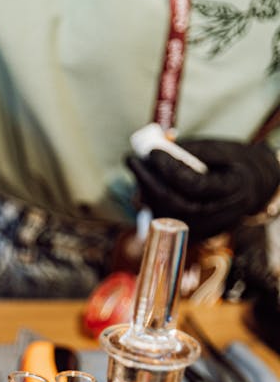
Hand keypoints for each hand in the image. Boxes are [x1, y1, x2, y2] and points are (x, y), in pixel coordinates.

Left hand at [127, 138, 279, 239]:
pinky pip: (164, 220)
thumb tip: (157, 147)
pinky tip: (144, 183)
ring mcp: (204, 229)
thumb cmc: (232, 164)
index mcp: (232, 189)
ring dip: (145, 190)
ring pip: (165, 214)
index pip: (194, 184)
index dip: (169, 168)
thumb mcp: (220, 150)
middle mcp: (218, 214)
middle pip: (174, 202)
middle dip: (148, 180)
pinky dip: (151, 201)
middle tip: (132, 160)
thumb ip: (192, 151)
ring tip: (137, 168)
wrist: (249, 189)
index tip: (152, 151)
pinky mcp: (191, 235)